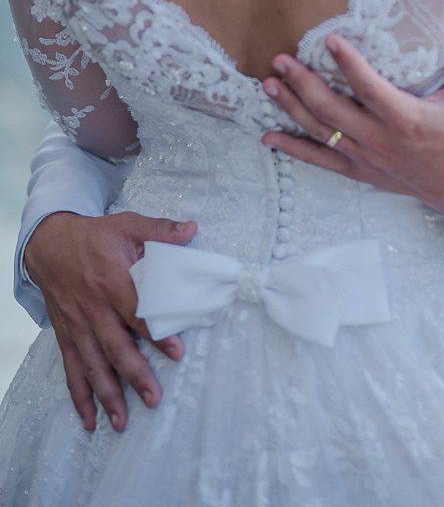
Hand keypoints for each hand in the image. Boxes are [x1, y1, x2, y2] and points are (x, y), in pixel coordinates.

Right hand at [24, 211, 196, 431]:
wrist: (50, 243)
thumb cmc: (94, 236)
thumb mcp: (128, 224)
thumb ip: (160, 230)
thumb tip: (192, 229)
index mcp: (113, 281)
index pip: (138, 312)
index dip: (157, 334)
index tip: (177, 352)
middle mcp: (94, 308)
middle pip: (116, 347)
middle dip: (135, 375)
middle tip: (154, 398)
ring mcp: (78, 325)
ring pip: (93, 365)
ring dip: (107, 395)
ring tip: (122, 421)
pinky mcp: (67, 335)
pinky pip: (72, 369)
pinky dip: (79, 396)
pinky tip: (89, 418)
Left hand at [262, 28, 443, 213]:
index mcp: (404, 119)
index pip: (369, 87)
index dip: (348, 64)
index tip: (329, 41)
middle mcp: (379, 139)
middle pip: (332, 109)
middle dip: (302, 84)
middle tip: (280, 60)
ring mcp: (364, 157)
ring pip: (319, 131)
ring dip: (291, 108)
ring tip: (269, 85)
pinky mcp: (357, 171)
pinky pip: (319, 160)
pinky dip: (293, 148)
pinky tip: (269, 136)